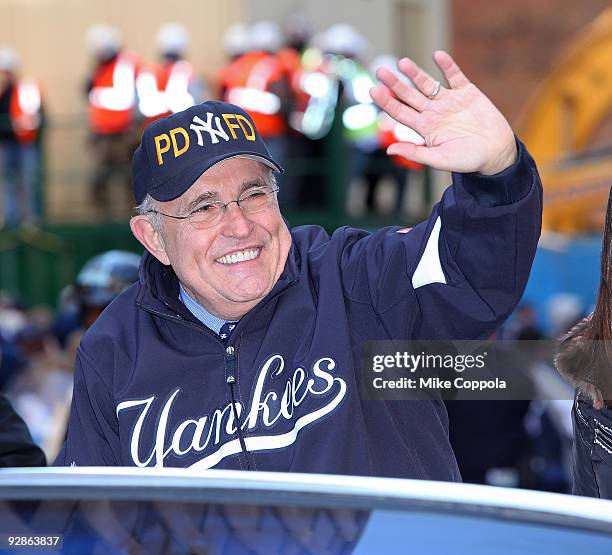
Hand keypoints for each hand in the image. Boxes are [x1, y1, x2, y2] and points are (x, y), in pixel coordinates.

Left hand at [370, 51, 516, 174]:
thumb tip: (389, 151)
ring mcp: (449, 101)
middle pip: (409, 95)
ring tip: (402, 62)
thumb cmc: (467, 160)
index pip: (400, 112)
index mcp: (424, 128)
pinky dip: (447, 66)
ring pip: (428, 83)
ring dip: (415, 73)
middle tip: (380, 71)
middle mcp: (433, 112)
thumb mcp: (439, 159)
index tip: (373, 90)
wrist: (496, 152)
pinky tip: (438, 56)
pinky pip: (455, 76)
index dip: (386, 101)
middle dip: (395, 83)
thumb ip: (415, 153)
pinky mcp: (467, 93)